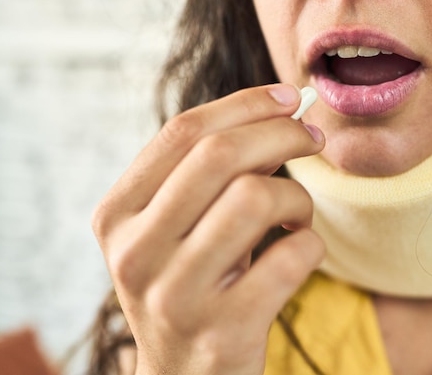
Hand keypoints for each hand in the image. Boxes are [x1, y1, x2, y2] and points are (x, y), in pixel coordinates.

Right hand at [92, 84, 325, 374]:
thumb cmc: (191, 283)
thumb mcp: (182, 228)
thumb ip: (216, 172)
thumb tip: (282, 113)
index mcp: (117, 215)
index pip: (182, 133)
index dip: (245, 104)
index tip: (290, 99)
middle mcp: (135, 253)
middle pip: (219, 155)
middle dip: (282, 133)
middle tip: (314, 138)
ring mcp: (175, 296)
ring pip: (256, 198)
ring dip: (297, 195)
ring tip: (297, 213)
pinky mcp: (222, 332)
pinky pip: (290, 257)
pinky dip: (311, 243)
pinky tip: (302, 250)